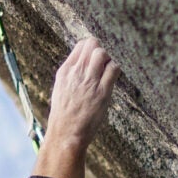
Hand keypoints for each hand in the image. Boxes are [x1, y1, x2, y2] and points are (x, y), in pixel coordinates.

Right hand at [35, 36, 116, 177]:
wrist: (66, 133)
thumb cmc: (64, 115)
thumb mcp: (61, 89)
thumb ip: (72, 75)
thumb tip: (84, 65)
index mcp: (65, 71)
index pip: (81, 45)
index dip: (92, 48)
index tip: (96, 58)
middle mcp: (77, 72)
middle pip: (93, 44)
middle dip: (102, 51)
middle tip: (104, 64)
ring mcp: (89, 81)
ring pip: (103, 53)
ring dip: (109, 59)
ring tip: (108, 71)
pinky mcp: (102, 91)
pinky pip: (114, 68)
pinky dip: (116, 69)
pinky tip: (114, 78)